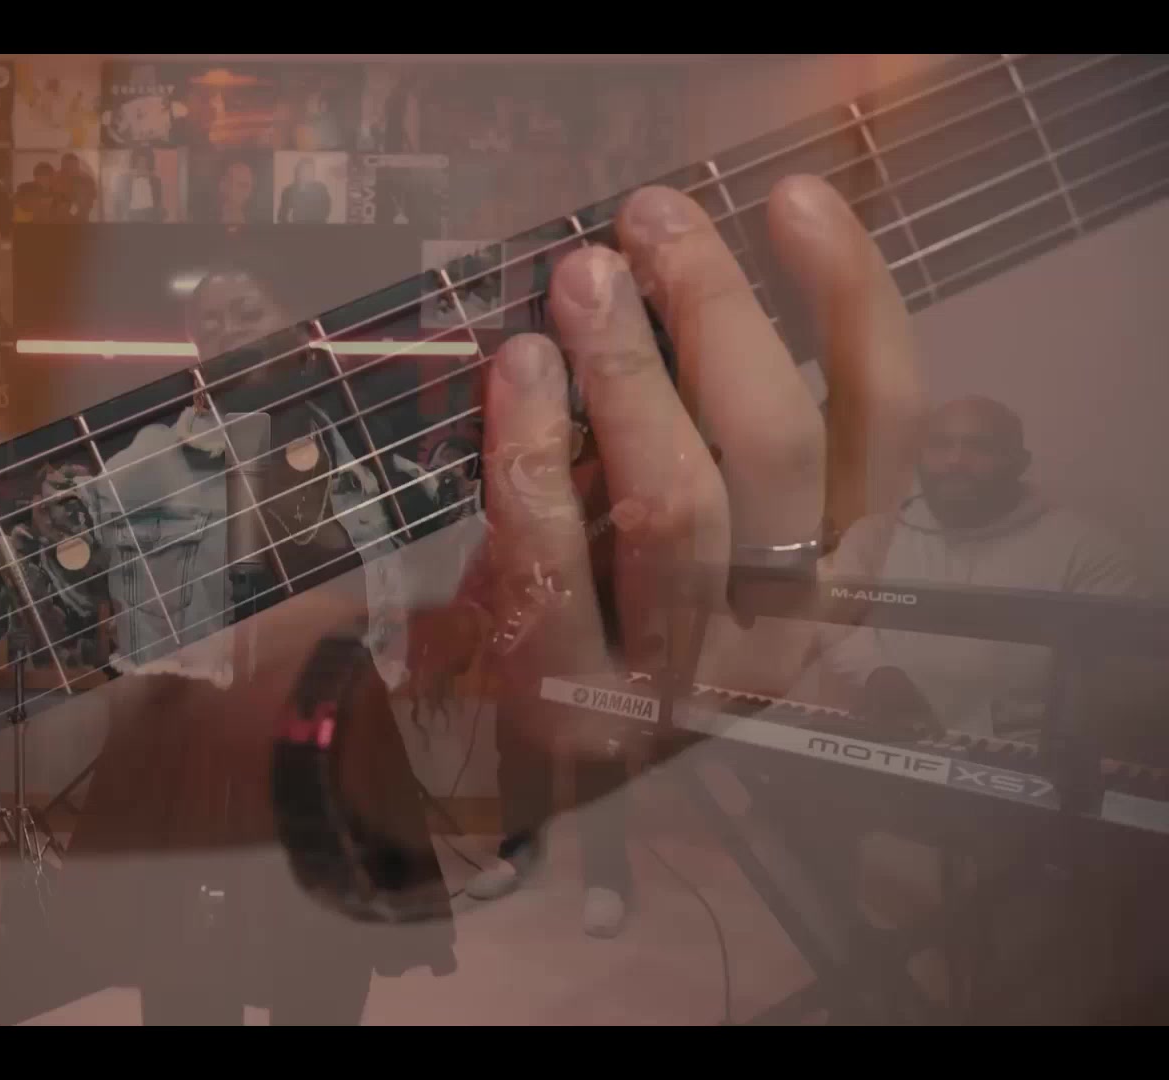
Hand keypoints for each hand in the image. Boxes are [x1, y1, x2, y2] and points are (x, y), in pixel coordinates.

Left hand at [468, 175, 924, 719]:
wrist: (509, 768)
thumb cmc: (605, 609)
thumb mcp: (684, 526)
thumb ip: (701, 428)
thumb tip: (673, 272)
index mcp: (837, 577)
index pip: (884, 426)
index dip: (851, 302)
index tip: (794, 199)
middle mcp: (785, 638)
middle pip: (777, 447)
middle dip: (716, 312)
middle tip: (648, 222)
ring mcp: (684, 686)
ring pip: (676, 503)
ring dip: (626, 370)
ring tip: (581, 278)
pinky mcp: (580, 711)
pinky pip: (558, 559)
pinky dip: (533, 451)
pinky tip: (517, 370)